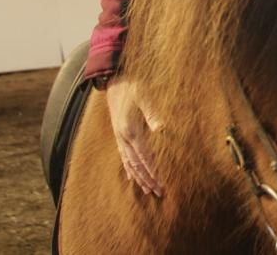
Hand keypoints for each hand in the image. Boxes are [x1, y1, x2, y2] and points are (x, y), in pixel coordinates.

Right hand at [105, 77, 163, 195]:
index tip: (160, 183)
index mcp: (130, 130)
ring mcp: (120, 138)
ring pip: (129, 163)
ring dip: (139, 178)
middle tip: (158, 193)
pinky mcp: (119, 135)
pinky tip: (133, 177)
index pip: (144, 156)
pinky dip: (129, 169)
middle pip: (137, 165)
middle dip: (147, 180)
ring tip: (147, 191)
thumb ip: (152, 113)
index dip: (152, 170)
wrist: (114, 82)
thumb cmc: (132, 87)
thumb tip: (161, 128)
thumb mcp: (144, 96)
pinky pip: (124, 157)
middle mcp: (123, 138)